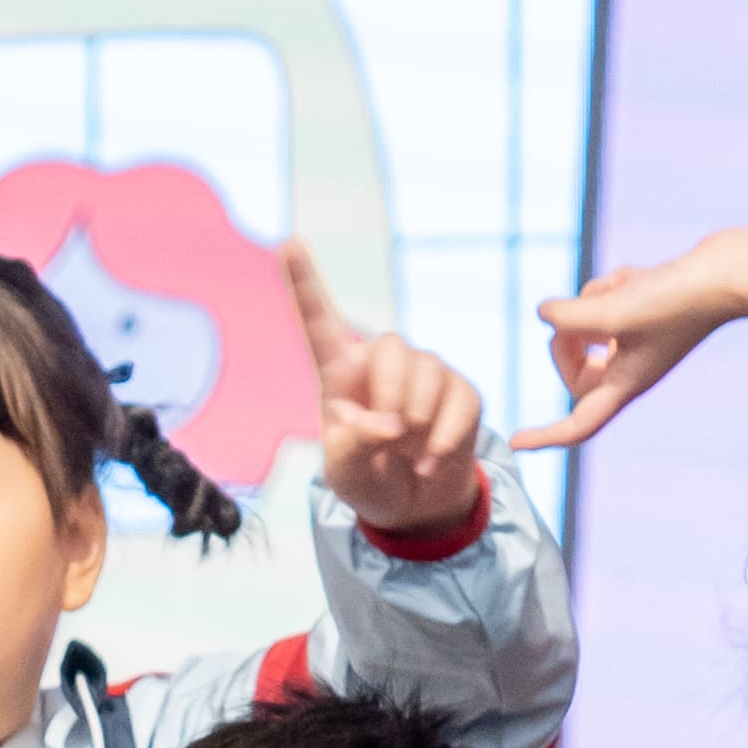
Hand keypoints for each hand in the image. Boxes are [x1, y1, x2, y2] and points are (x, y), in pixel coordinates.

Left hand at [285, 244, 487, 533]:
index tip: (287, 243)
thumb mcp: (344, 473)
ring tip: (406, 453)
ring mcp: (426, 372)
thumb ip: (352, 447)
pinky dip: (442, 441)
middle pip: (391, 349)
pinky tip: (429, 462)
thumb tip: (387, 425)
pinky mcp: (460, 391)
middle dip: (391, 397)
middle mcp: (382, 363)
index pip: (320, 322)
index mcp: (339, 374)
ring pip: (427, 373)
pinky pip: (457, 404)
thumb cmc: (368, 479)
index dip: (304, 283)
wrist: (414, 504)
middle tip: (389, 439)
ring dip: (416, 423)